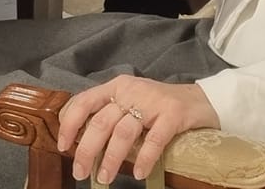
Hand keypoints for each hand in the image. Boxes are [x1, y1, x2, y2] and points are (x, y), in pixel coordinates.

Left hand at [57, 75, 220, 182]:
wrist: (201, 100)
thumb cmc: (160, 106)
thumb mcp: (131, 102)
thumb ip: (110, 115)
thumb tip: (82, 143)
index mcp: (117, 87)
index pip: (84, 101)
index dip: (70, 124)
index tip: (63, 146)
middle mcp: (131, 91)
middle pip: (101, 122)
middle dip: (86, 150)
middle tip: (80, 172)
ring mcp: (153, 102)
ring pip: (123, 132)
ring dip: (110, 158)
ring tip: (104, 178)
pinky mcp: (173, 114)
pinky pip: (154, 140)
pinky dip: (144, 158)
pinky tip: (138, 173)